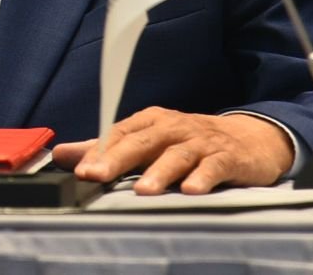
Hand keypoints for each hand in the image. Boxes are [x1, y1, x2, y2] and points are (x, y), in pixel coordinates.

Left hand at [52, 108, 293, 194]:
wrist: (250, 139)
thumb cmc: (190, 142)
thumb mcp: (149, 141)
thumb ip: (107, 149)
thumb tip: (62, 154)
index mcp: (152, 121)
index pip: (120, 133)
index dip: (99, 150)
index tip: (78, 169)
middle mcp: (174, 128)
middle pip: (143, 141)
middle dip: (117, 158)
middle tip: (97, 175)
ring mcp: (200, 142)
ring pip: (176, 155)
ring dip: (159, 172)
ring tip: (143, 191)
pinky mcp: (227, 157)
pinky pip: (213, 167)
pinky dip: (202, 177)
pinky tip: (191, 191)